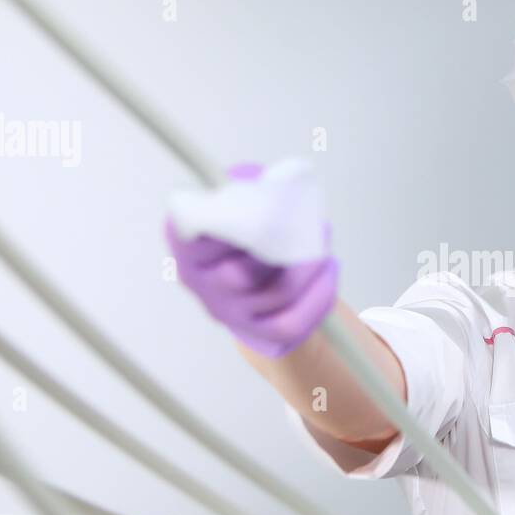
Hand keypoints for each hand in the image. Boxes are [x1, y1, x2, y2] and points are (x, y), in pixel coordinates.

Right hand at [165, 163, 337, 357]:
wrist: (260, 277)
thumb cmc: (248, 233)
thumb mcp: (239, 199)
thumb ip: (246, 186)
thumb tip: (269, 182)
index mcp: (187, 244)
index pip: (202, 231)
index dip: (237, 216)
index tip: (265, 202)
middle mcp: (200, 282)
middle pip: (243, 271)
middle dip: (284, 246)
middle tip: (306, 227)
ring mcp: (227, 311)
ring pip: (277, 294)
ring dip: (310, 267)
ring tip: (321, 246)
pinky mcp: (256, 331)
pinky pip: (291, 322)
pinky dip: (318, 297)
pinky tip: (327, 272)